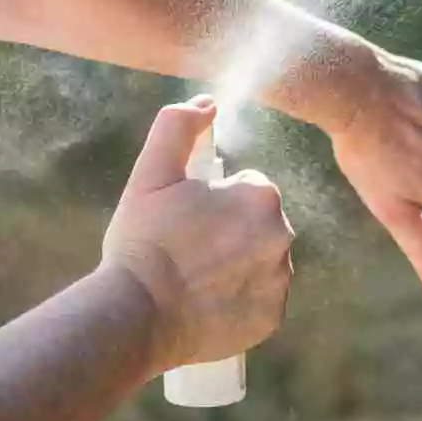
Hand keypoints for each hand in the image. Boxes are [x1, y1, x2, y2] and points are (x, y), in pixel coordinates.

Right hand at [103, 95, 294, 372]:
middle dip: (230, 232)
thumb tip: (207, 103)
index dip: (214, 201)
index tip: (186, 219)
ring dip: (239, 265)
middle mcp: (282, 236)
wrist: (139, 314)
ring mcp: (280, 280)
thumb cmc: (143, 240)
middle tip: (187, 249)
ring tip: (195, 278)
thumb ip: (179, 126)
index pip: (246, 189)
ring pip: (263, 262)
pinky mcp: (272, 317)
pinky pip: (262, 300)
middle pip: (259, 225)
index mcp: (261, 195)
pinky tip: (209, 302)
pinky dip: (242, 300)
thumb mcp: (151, 174)